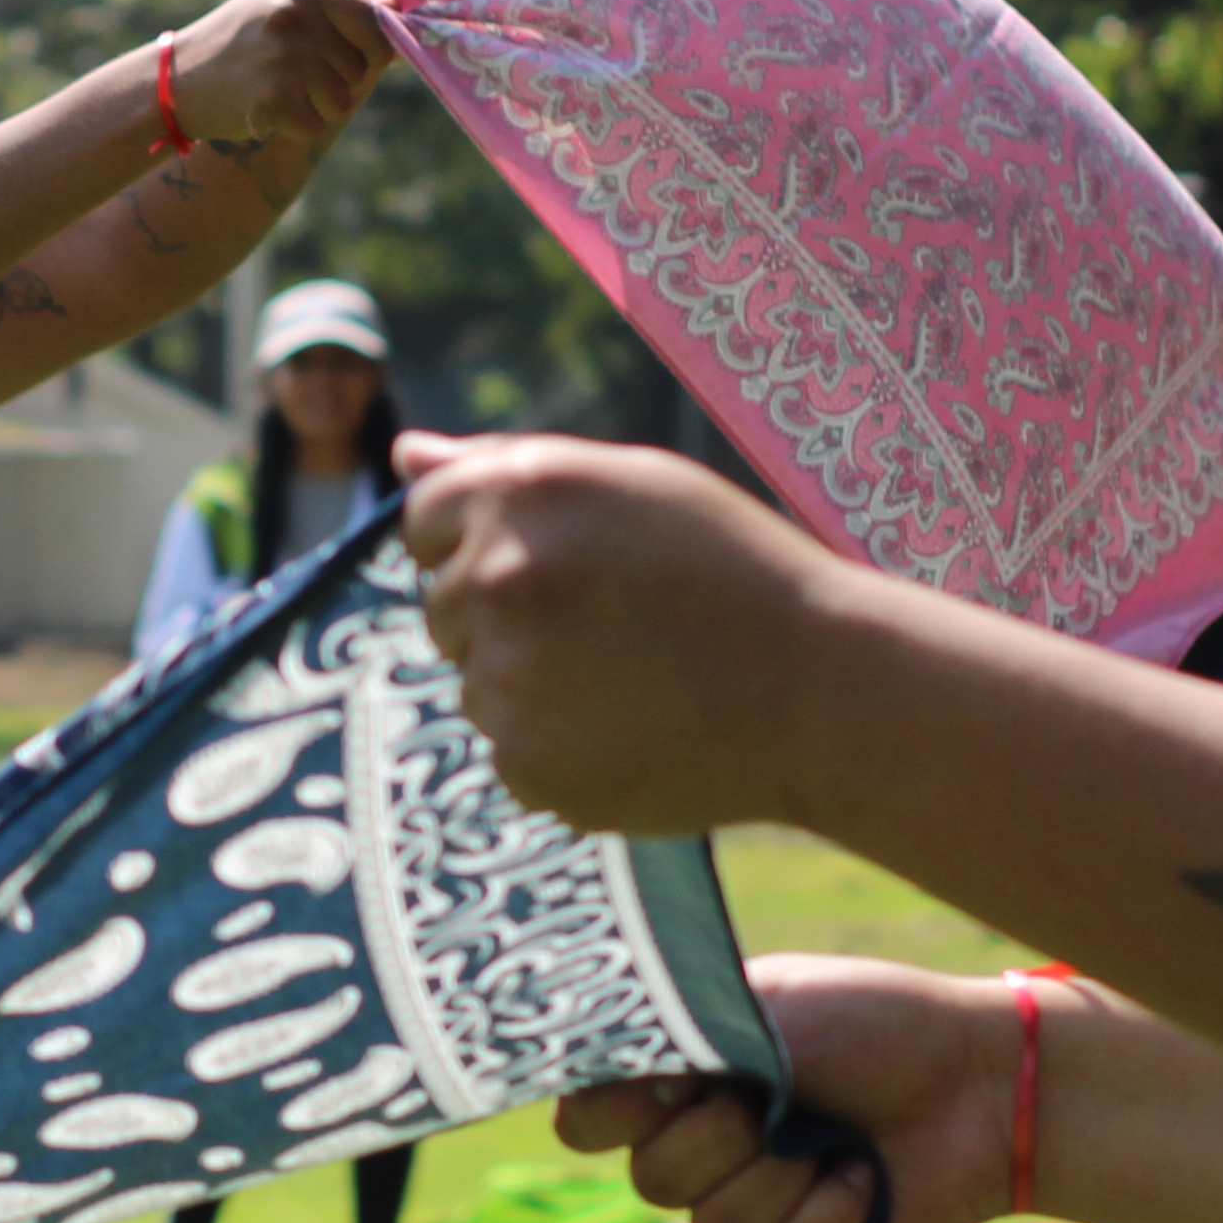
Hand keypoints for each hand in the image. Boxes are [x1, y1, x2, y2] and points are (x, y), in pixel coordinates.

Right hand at [155, 0, 396, 157]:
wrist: (173, 82)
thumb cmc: (237, 45)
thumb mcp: (280, 8)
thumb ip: (336, 11)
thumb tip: (396, 11)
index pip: (373, 23)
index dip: (372, 51)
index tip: (350, 61)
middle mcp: (295, 15)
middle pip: (360, 68)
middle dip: (334, 82)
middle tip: (288, 76)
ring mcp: (284, 56)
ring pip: (341, 100)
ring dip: (315, 108)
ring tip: (276, 91)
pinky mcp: (274, 97)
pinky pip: (315, 125)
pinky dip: (294, 127)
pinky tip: (263, 109)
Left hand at [396, 428, 855, 833]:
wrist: (819, 691)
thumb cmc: (733, 571)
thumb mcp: (631, 485)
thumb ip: (503, 468)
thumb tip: (402, 460)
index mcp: (520, 491)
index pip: (424, 521)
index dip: (487, 544)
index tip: (560, 567)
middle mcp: (497, 576)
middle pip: (443, 608)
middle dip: (506, 615)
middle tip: (613, 625)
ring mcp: (506, 675)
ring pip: (478, 684)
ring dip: (533, 684)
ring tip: (637, 676)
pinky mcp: (525, 761)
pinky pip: (512, 750)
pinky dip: (558, 747)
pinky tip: (636, 727)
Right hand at [556, 955, 1011, 1222]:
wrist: (981, 1078)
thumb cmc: (873, 1023)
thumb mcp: (758, 1005)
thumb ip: (669, 1037)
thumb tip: (580, 1078)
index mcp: (682, 1086)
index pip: (587, 1123)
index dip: (608, 1116)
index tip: (661, 1087)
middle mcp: (709, 1152)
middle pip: (646, 1181)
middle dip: (713, 1140)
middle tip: (770, 1101)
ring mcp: (759, 1208)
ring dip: (777, 1179)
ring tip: (833, 1142)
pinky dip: (828, 1215)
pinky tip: (865, 1181)